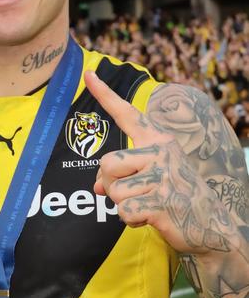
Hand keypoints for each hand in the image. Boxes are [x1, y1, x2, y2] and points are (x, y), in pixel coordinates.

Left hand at [86, 72, 234, 255]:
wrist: (209, 224)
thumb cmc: (174, 197)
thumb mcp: (149, 179)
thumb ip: (121, 176)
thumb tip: (96, 187)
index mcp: (158, 140)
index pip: (127, 114)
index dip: (104, 95)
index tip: (88, 73)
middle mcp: (161, 151)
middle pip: (107, 163)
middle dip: (111, 185)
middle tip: (133, 194)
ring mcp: (163, 175)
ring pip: (113, 190)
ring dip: (123, 205)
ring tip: (146, 205)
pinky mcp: (162, 201)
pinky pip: (125, 211)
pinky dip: (131, 221)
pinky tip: (150, 219)